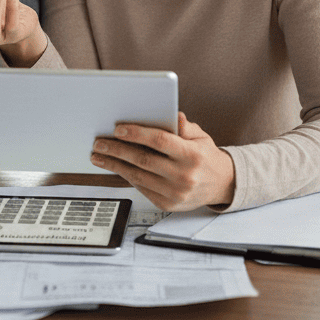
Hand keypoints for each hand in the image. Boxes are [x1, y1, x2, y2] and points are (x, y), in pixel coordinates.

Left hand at [90, 113, 234, 210]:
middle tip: (99, 142)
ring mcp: (175, 193)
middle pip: (144, 160)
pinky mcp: (167, 204)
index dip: (137, 134)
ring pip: (138, 176)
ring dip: (114, 165)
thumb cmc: (205, 156)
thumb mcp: (201, 136)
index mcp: (193, 156)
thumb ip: (185, 126)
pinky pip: (141, 187)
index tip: (118, 129)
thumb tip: (172, 116)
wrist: (221, 185)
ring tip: (98, 155)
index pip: (160, 142)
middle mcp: (184, 176)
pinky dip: (125, 175)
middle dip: (117, 150)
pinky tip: (114, 166)